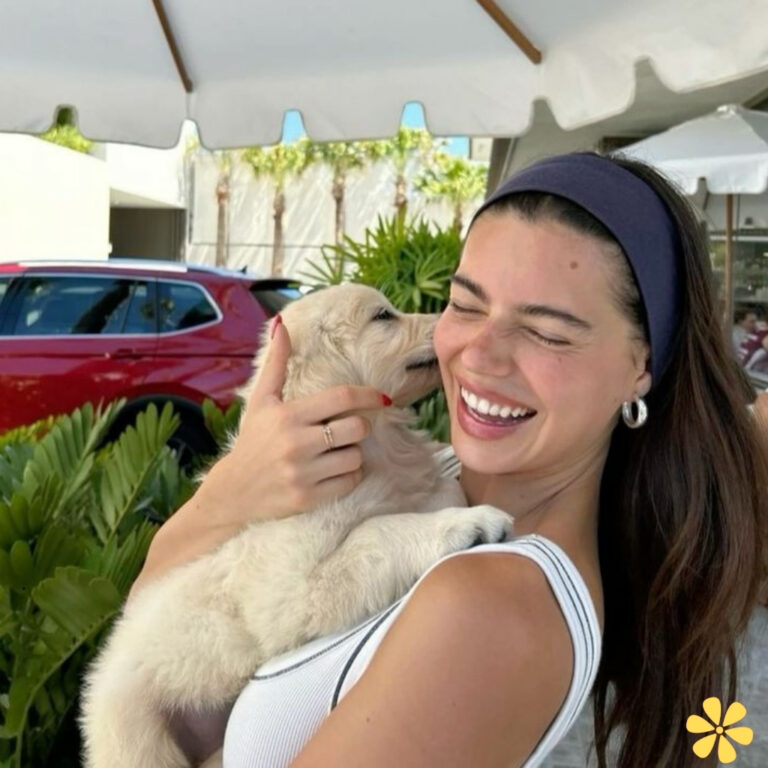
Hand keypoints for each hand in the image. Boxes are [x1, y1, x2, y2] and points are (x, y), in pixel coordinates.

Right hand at [131, 315, 390, 595]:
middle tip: (344, 430)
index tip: (383, 398)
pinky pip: (349, 482)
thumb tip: (281, 323)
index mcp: (288, 415)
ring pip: (356, 457)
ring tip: (334, 453)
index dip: (369, 395)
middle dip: (358, 427)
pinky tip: (332, 471)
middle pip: (357, 428)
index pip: (342, 398)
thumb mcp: (261, 400)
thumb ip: (276, 363)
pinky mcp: (308, 499)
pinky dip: (348, 476)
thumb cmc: (252, 440)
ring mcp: (303, 473)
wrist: (232, 492)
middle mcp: (296, 443)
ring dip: (352, 454)